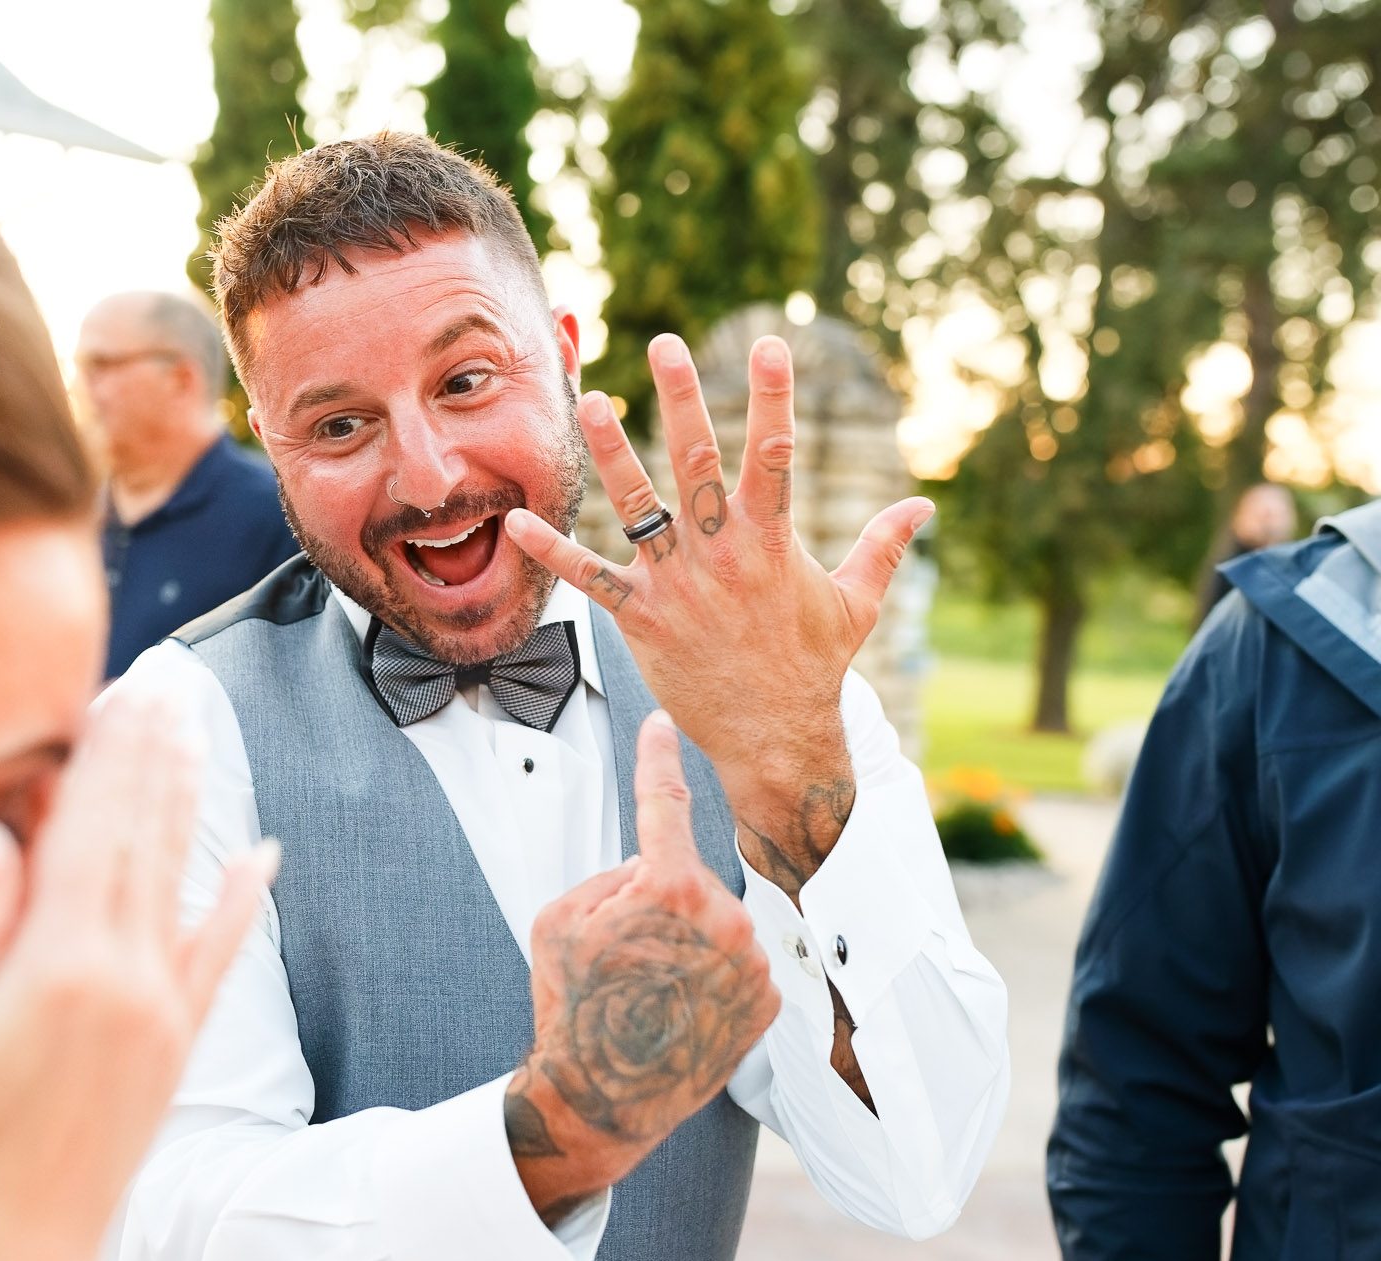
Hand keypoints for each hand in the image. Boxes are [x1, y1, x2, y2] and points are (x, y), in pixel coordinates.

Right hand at [0, 695, 275, 1260]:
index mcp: (61, 962)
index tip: (120, 687)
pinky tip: (260, 858)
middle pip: (145, 835)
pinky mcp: (171, 1047)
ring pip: (181, 878)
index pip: (92, 824)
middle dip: (154, 752)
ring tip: (195, 734)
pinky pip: (217, 954)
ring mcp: (159, 1011)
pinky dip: (238, 900)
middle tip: (166, 682)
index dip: (107, 749)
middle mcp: (128, 976)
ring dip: (189, 799)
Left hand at [505, 334, 932, 890]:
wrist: (773, 737)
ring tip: (590, 401)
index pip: (775, 455)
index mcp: (771, 542)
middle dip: (683, 399)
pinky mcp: (641, 617)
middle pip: (698, 462)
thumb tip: (923, 506)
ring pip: (638, 506)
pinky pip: (589, 579)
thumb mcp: (857, 602)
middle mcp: (720, 554)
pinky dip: (552, 550)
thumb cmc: (813, 667)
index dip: (772, 398)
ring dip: (612, 452)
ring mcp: (677, 584)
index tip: (770, 343)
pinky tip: (516, 521)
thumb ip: (883, 546)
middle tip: (665, 344)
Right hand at [505, 711, 780, 1223]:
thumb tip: (651, 869)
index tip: (662, 726)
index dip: (656, 758)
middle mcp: (724, 918)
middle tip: (620, 957)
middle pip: (683, 878)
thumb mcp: (559, 917)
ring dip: (684, 942)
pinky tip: (679, 1010)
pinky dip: (708, 977)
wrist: (604, 1097)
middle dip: (654, 901)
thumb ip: (612, 875)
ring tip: (649, 992)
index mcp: (670, 887)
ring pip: (712, 921)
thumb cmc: (572, 1006)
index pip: (663, 803)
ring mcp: (753, 963)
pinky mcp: (769, 1001)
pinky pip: (735, 963)